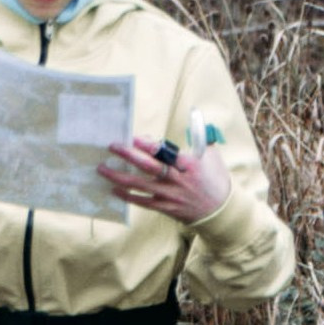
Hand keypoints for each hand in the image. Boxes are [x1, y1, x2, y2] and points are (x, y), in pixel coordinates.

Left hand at [101, 136, 230, 223]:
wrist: (220, 209)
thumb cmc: (215, 177)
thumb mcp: (211, 153)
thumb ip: (199, 135)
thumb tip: (193, 115)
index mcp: (188, 164)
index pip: (164, 152)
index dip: (147, 145)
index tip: (133, 137)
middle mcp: (177, 180)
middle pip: (148, 166)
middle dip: (128, 156)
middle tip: (112, 146)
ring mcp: (170, 195)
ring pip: (139, 185)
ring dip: (119, 177)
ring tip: (102, 169)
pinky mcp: (166, 207)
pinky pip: (142, 202)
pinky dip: (127, 196)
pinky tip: (114, 189)